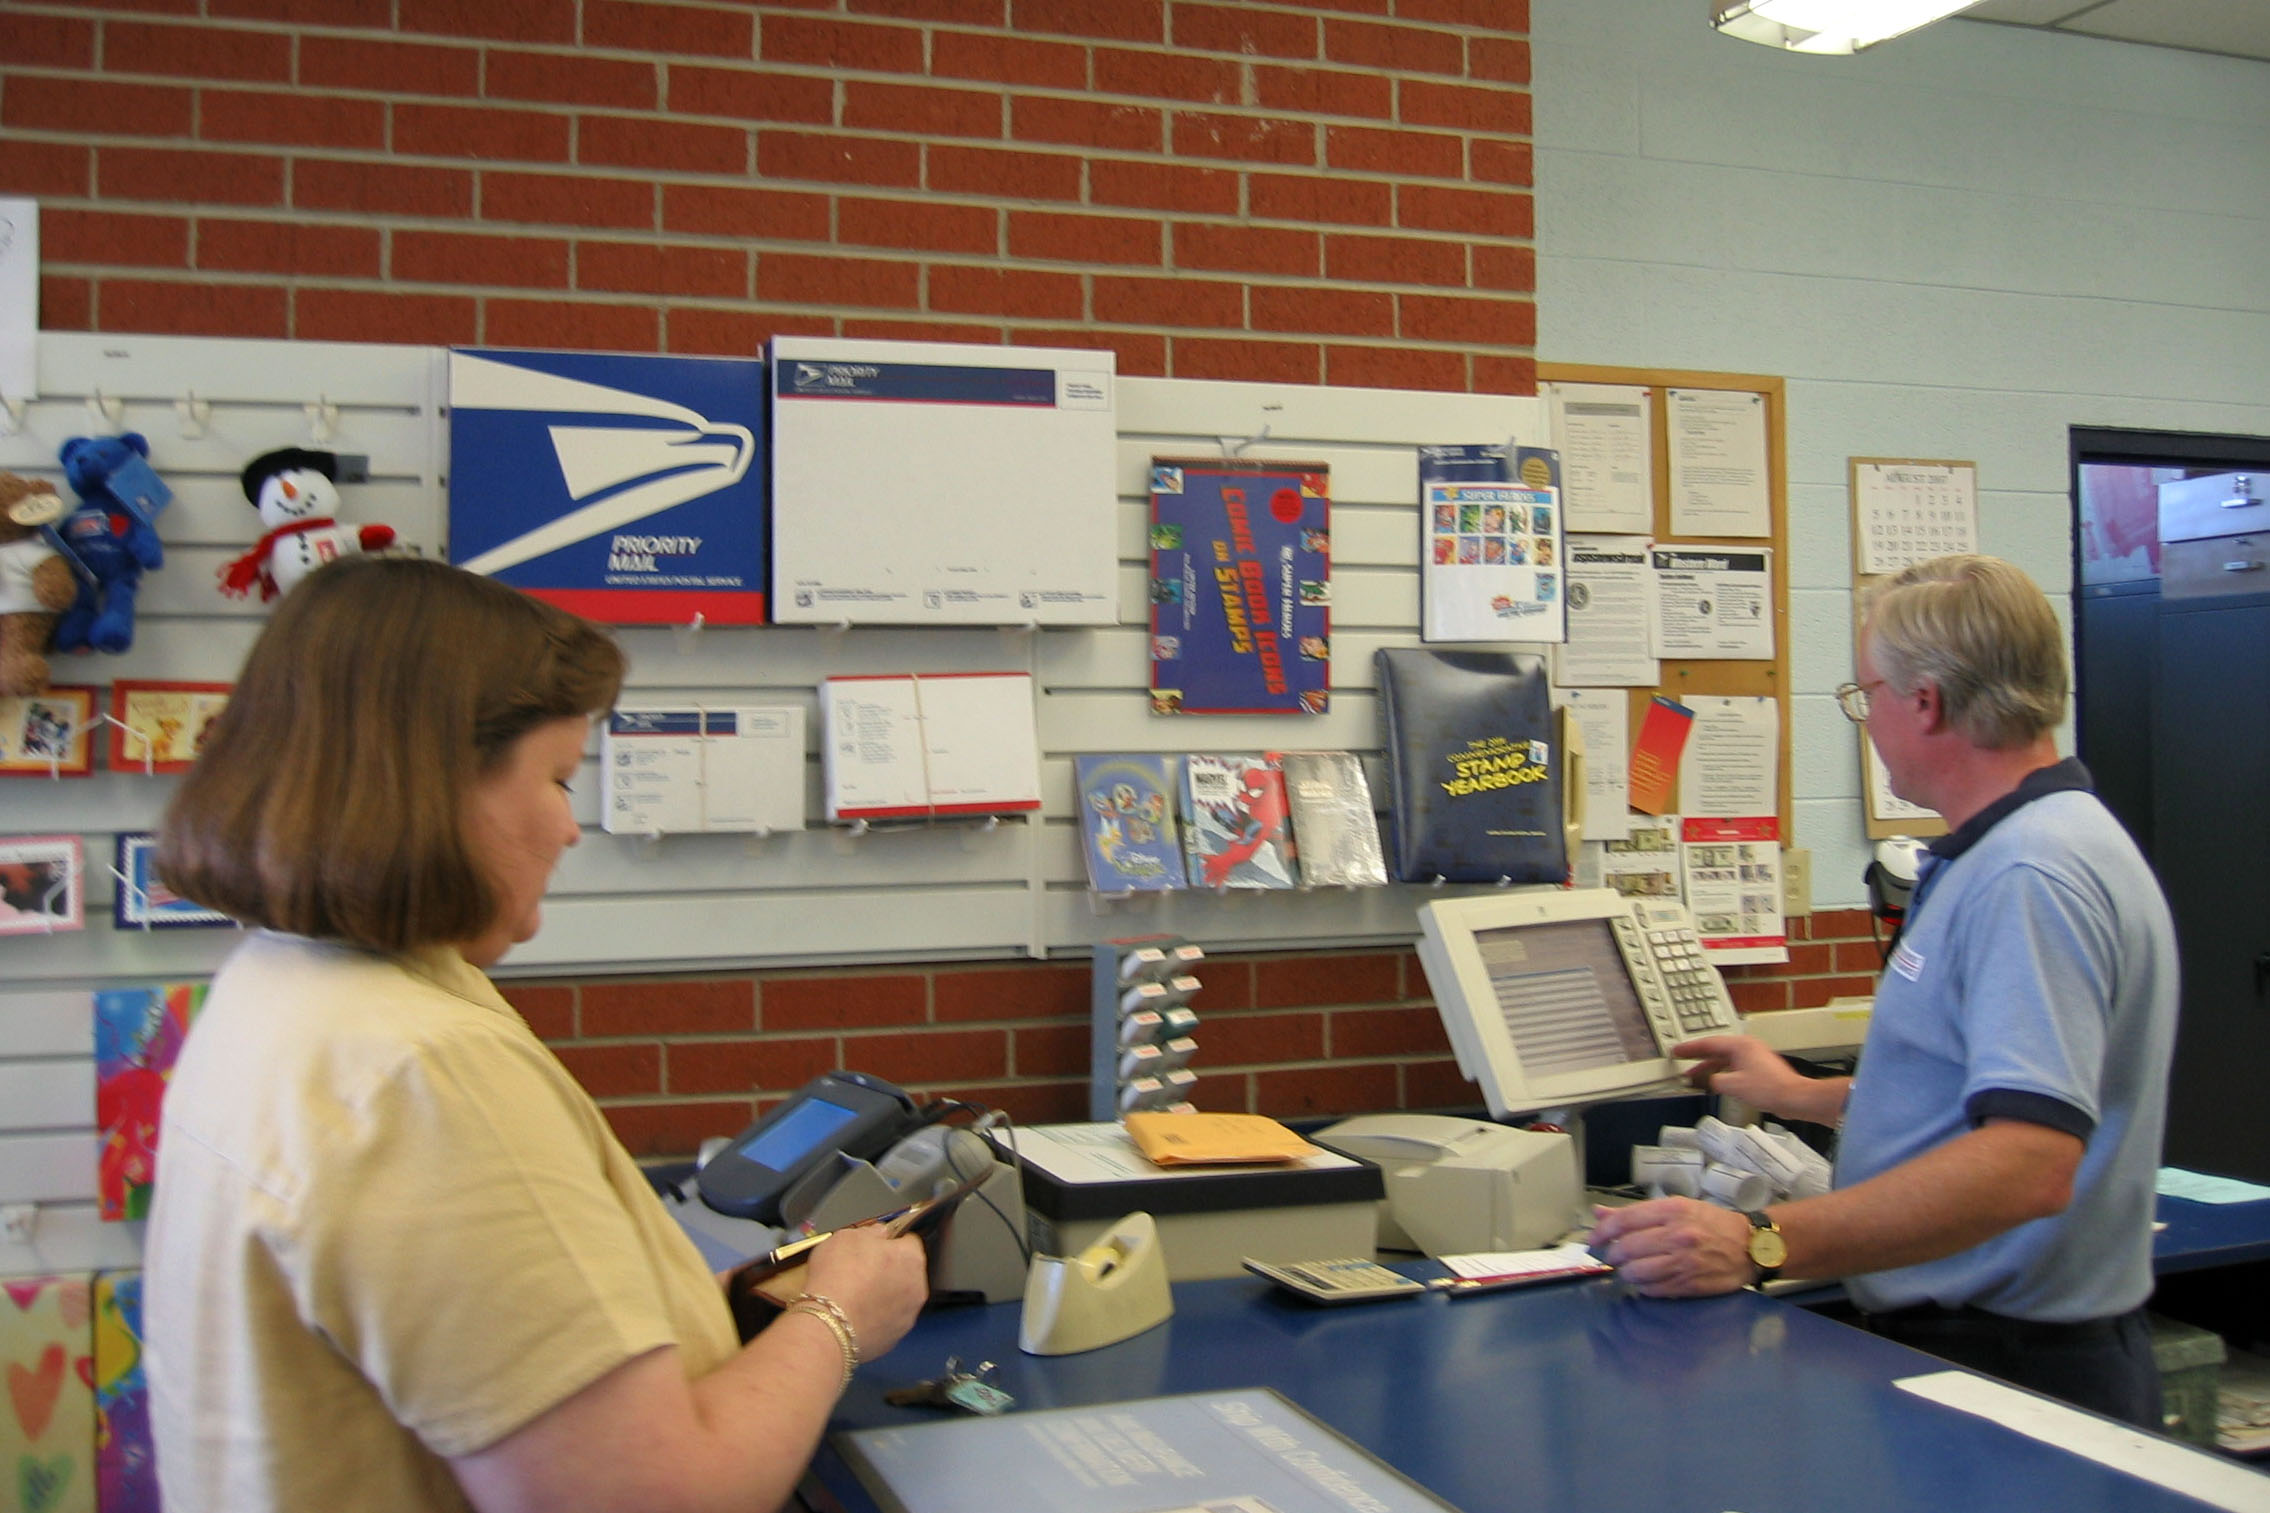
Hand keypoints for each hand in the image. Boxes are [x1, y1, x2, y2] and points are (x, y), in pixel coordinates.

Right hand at [803, 1224, 928, 1359]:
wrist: (827, 1323)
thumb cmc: (837, 1278)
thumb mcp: (847, 1236)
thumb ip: (870, 1232)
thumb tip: (878, 1233)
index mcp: (910, 1258)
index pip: (909, 1242)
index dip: (890, 1242)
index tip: (876, 1246)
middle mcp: (916, 1287)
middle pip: (906, 1272)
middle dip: (888, 1270)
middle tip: (861, 1271)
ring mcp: (907, 1316)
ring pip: (898, 1299)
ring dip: (882, 1296)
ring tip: (854, 1296)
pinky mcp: (893, 1339)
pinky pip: (886, 1322)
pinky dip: (874, 1318)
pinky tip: (854, 1314)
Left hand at [1588, 1198, 1755, 1296]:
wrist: (1750, 1246)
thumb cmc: (1712, 1223)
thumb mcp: (1677, 1208)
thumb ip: (1637, 1213)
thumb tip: (1600, 1214)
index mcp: (1672, 1211)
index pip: (1625, 1221)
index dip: (1603, 1231)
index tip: (1594, 1239)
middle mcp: (1676, 1235)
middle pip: (1627, 1248)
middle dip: (1613, 1255)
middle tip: (1613, 1256)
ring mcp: (1683, 1262)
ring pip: (1637, 1272)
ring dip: (1626, 1273)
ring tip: (1629, 1269)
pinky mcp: (1688, 1284)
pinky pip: (1653, 1289)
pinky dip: (1643, 1287)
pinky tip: (1646, 1281)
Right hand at [1675, 1034, 1806, 1108]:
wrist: (1794, 1097)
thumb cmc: (1771, 1088)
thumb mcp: (1733, 1085)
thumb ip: (1714, 1081)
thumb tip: (1707, 1081)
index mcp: (1740, 1045)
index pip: (1708, 1043)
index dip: (1690, 1048)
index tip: (1677, 1051)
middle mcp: (1747, 1047)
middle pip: (1716, 1050)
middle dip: (1697, 1058)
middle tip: (1681, 1060)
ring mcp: (1754, 1057)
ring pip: (1724, 1059)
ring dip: (1709, 1068)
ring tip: (1694, 1076)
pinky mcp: (1758, 1068)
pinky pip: (1733, 1066)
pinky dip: (1721, 1073)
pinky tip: (1716, 1082)